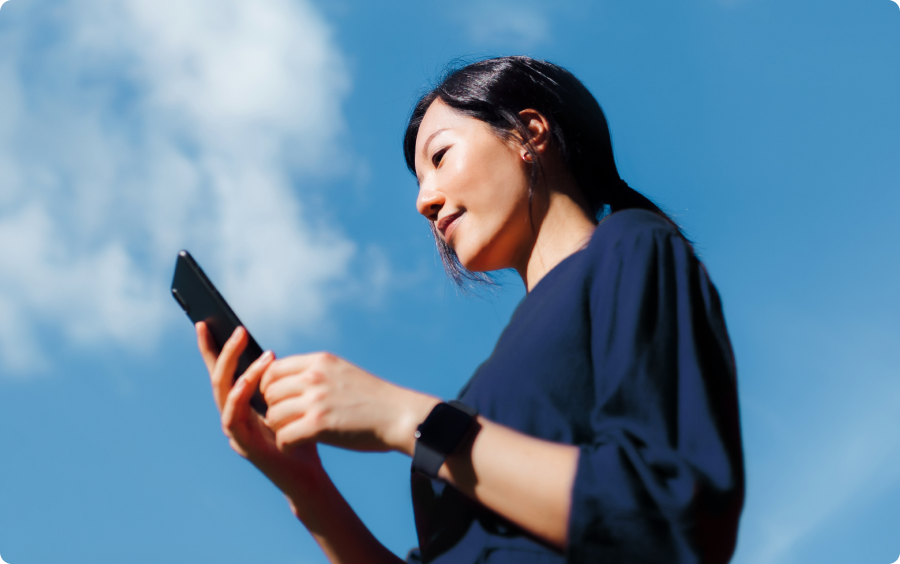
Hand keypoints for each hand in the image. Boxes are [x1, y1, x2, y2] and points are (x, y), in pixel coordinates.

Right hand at [196, 323, 322, 493]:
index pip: (221, 372)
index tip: (204, 322)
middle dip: (225, 351)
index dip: (211, 349)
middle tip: (238, 330)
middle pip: (218, 378)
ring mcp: (234, 431)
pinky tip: (248, 380)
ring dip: (237, 368)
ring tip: (258, 351)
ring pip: (223, 393)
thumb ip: (276, 385)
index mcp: (240, 405)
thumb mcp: (289, 403)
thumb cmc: (300, 436)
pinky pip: (233, 416)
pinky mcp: (243, 445)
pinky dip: (239, 395)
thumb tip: (270, 356)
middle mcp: (231, 416)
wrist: (307, 476)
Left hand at [259, 352, 440, 455]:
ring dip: (279, 429)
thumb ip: (317, 372)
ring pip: (273, 416)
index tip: (278, 401)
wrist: (400, 416)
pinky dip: (286, 445)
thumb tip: (291, 380)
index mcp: (320, 361)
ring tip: (293, 435)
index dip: (269, 388)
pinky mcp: (319, 425)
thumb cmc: (374, 399)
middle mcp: (314, 376)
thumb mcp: (343, 372)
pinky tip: (296, 446)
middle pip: (269, 394)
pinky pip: (284, 437)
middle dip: (273, 409)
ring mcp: (316, 400)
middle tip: (286, 422)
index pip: (273, 370)